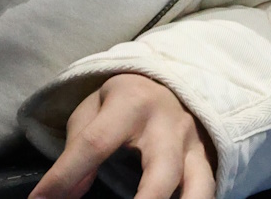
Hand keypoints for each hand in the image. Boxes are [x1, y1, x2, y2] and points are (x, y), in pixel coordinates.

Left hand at [31, 73, 213, 198]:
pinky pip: (207, 191)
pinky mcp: (207, 161)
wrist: (169, 83)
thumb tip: (63, 195)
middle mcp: (169, 123)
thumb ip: (77, 148)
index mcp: (131, 102)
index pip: (94, 144)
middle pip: (161, 171)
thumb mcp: (92, 111)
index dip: (63, 178)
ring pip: (198, 186)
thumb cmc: (122, 103)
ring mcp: (193, 145)